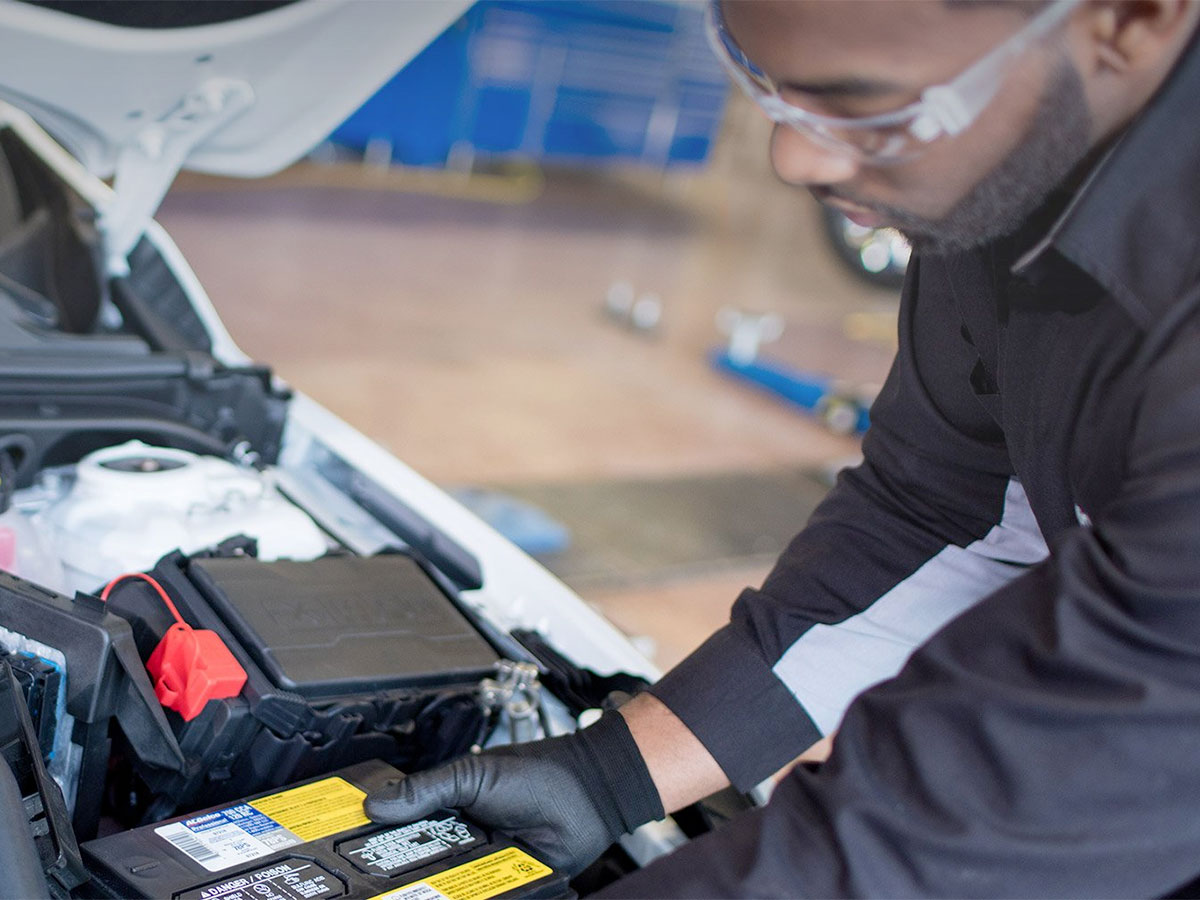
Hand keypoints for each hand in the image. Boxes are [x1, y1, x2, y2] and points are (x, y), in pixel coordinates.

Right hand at [364, 712, 662, 876]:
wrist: (590, 794)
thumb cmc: (537, 773)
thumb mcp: (471, 776)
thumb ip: (425, 790)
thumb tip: (373, 804)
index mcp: (448, 810)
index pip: (403, 835)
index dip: (377, 848)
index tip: (348, 859)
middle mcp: (463, 840)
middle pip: (419, 869)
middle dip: (398, 879)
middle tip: (367, 889)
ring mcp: (485, 866)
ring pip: (446, 888)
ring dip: (430, 891)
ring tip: (406, 895)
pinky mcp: (507, 885)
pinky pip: (483, 896)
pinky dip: (464, 896)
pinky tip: (443, 897)